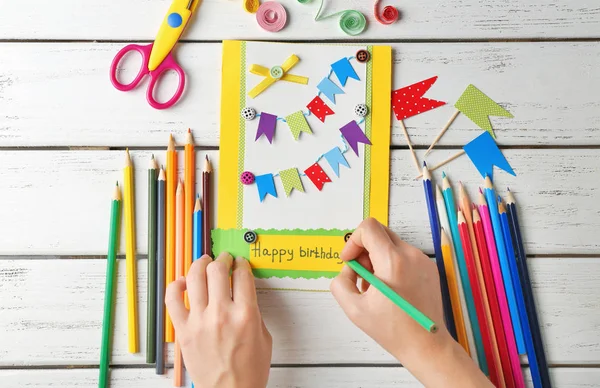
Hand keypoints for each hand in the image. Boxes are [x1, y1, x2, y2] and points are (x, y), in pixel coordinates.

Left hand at [166, 253, 272, 387]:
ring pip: (195, 277)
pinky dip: (176, 285)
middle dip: (223, 259)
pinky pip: (173, 299)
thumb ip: (254, 310)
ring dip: (200, 263)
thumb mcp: (264, 336)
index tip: (241, 263)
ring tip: (204, 262)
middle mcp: (221, 314)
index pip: (242, 275)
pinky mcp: (183, 331)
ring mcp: (199, 321)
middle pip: (218, 270)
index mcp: (245, 315)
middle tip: (224, 259)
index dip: (242, 264)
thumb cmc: (248, 371)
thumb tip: (243, 292)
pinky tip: (183, 282)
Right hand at [330, 218, 491, 386]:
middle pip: (380, 232)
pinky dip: (391, 264)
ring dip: (377, 258)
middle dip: (364, 249)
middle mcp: (411, 255)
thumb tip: (348, 269)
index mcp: (393, 262)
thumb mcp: (354, 309)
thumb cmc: (393, 330)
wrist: (426, 345)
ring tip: (375, 286)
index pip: (368, 227)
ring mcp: (422, 260)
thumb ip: (341, 283)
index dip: (353, 241)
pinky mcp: (429, 267)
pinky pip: (403, 254)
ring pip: (391, 244)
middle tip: (362, 275)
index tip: (351, 261)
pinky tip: (389, 288)